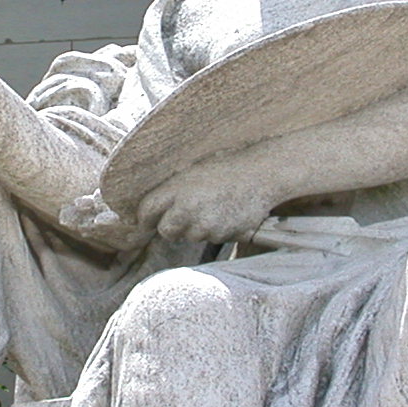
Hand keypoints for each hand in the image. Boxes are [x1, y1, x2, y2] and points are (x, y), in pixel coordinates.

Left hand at [135, 156, 280, 245]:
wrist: (261, 174)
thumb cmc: (227, 168)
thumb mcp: (193, 171)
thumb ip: (173, 190)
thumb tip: (155, 209)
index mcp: (176, 188)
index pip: (147, 211)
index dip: (146, 217)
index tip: (149, 221)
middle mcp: (187, 209)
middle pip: (166, 231)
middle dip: (172, 227)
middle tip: (185, 215)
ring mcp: (204, 225)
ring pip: (191, 236)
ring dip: (197, 228)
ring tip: (214, 208)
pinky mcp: (221, 235)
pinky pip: (211, 238)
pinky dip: (216, 230)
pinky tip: (226, 213)